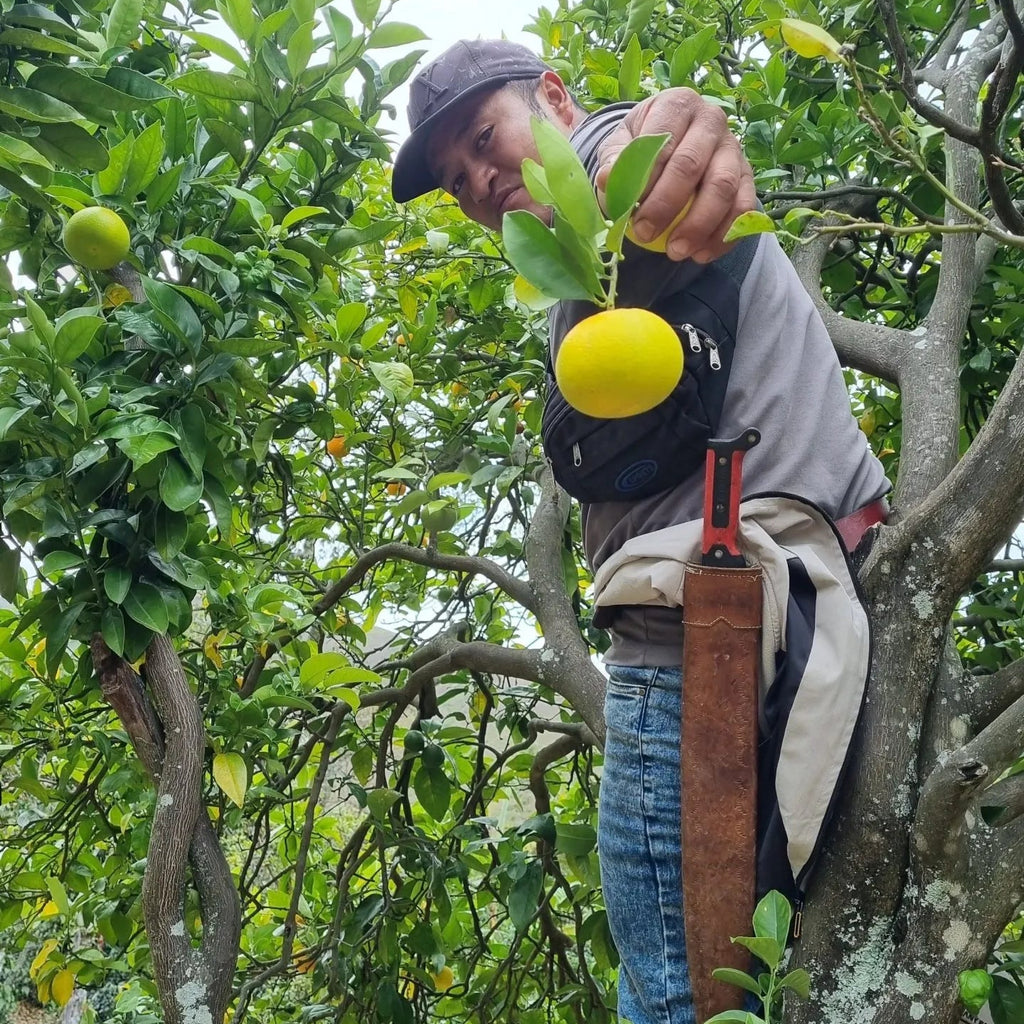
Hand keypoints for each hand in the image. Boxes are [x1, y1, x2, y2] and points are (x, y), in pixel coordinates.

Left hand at [595, 88, 755, 262]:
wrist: (672, 143)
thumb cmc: (642, 145)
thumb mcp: (620, 144)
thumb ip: (614, 160)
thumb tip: (606, 178)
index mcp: (677, 105)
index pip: (663, 142)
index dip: (646, 181)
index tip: (630, 213)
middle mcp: (711, 120)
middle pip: (693, 165)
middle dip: (667, 206)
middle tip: (645, 236)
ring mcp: (734, 148)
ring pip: (723, 188)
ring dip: (699, 226)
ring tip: (675, 253)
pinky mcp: (748, 176)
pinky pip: (744, 208)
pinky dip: (724, 236)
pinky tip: (701, 254)